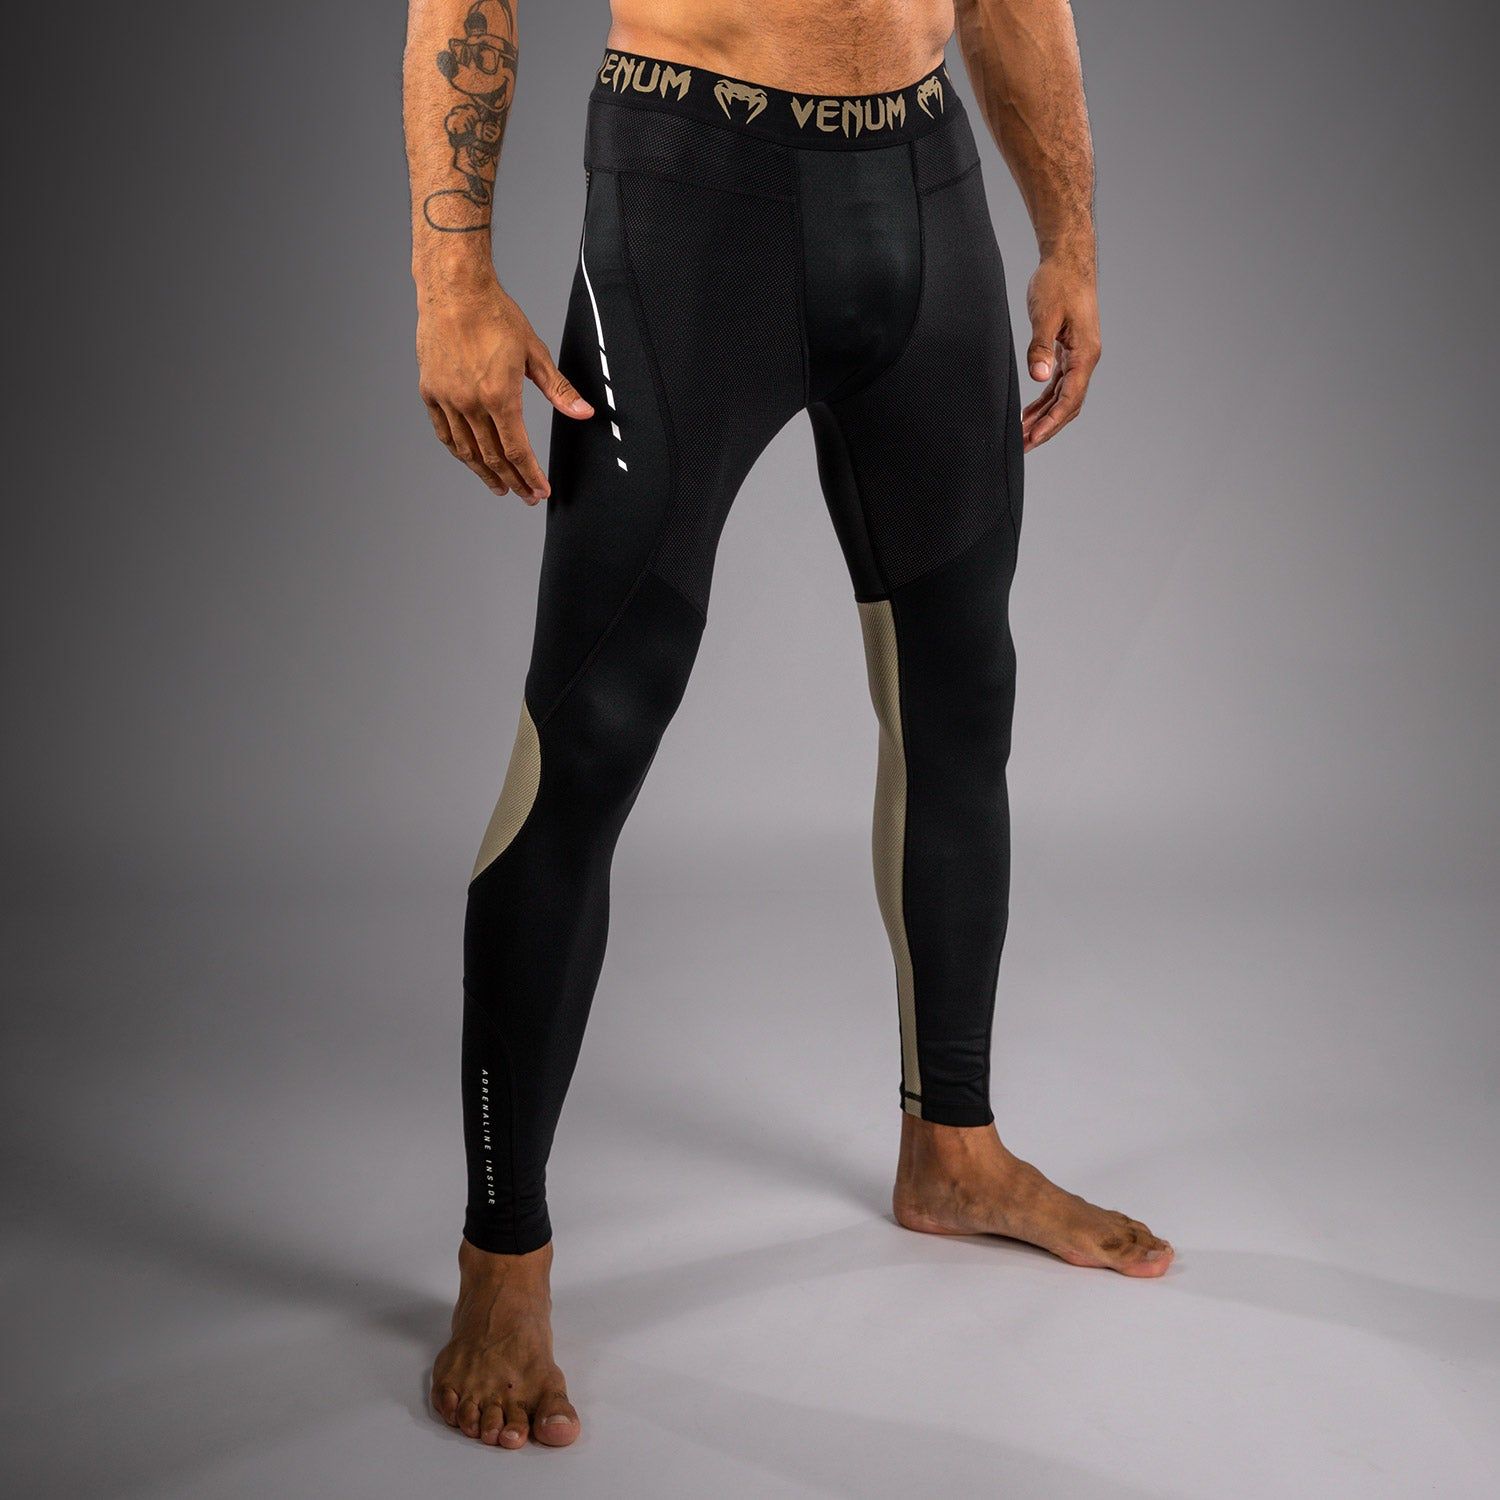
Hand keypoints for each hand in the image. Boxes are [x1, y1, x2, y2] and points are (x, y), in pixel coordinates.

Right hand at [416, 278, 592, 502]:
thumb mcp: (534, 352)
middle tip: (527, 497)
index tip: (541, 491)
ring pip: (467, 451)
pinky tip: (470, 461)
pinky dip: (459, 452)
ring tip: (500, 487)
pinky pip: (445, 433)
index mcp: (499, 396)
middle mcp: (470, 403)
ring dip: (486, 474)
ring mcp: (447, 399)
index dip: (531, 475)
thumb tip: (584, 413)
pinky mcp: (430, 391)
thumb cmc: (496, 315)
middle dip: (514, 482)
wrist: (454, 289)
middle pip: (494, 457)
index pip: (518, 451)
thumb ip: (559, 390)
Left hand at [1021, 254, 1100, 452]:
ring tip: (1023, 436)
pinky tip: (1029, 414)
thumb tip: (1038, 377)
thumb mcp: (1045, 314)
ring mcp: (1079, 356)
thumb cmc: (1058, 283)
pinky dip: (1045, 401)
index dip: (1051, 422)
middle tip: (1024, 447)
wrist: (1068, 260)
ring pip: (1063, 398)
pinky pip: (1058, 385)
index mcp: (1085, 354)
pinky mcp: (1069, 351)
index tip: (1034, 439)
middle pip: (1069, 405)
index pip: (1070, 398)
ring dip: (1044, 418)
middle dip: (1047, 428)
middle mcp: (1086, 359)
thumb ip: (1040, 347)